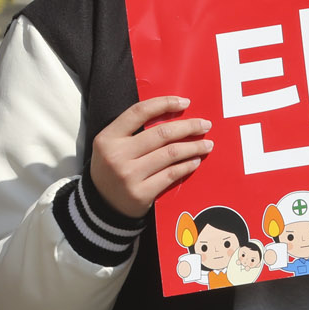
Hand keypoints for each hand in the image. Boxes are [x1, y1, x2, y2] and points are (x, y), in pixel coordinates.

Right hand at [89, 96, 212, 218]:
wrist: (101, 206)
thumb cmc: (112, 169)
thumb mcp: (112, 145)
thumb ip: (134, 130)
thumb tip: (173, 114)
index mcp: (108, 138)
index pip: (139, 112)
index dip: (164, 104)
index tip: (185, 103)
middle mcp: (117, 155)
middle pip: (161, 133)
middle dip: (189, 127)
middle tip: (205, 125)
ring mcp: (129, 176)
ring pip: (170, 154)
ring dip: (193, 147)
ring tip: (207, 144)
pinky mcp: (141, 194)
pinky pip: (171, 175)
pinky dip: (187, 166)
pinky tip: (195, 161)